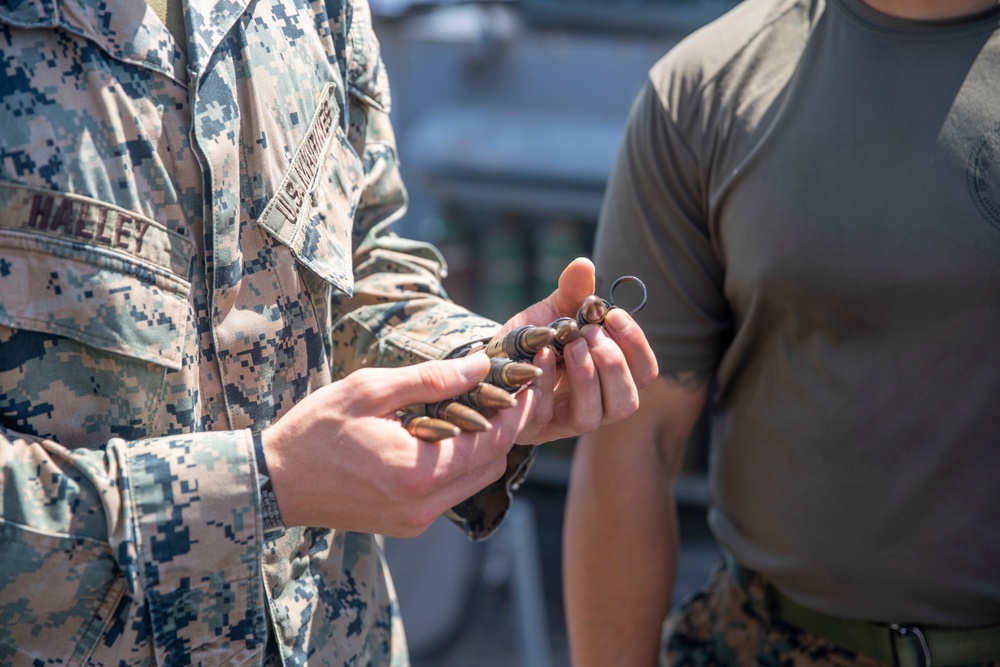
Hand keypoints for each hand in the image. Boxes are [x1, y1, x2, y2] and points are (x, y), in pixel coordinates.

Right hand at [261, 353, 535, 536]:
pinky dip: (462, 462)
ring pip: (476, 481)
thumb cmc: (314, 431)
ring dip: (487, 446)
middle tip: (514, 391)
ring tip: (486, 406)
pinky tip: (453, 433)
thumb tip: (481, 365)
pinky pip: (452, 492)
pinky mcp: (408, 524)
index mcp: (417, 471)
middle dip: (509, 427)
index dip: (518, 411)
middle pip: (492, 465)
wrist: (273, 483)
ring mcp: (416, 519)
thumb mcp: (370, 390)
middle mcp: (423, 504)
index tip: (531, 380)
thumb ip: (431, 379)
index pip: (492, 442)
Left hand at [495, 257, 658, 444]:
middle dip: (612, 364)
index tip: (613, 314)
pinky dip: (547, 380)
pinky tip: (541, 354)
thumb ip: (572, 291)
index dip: (636, 345)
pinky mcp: (533, 429)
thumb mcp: (554, 311)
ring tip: (571, 345)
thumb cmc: (532, 337)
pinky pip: (547, 413)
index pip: (645, 373)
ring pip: (595, 417)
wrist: (489, 358)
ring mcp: (564, 422)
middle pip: (628, 402)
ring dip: (587, 377)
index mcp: (611, 377)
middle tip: (589, 334)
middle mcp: (596, 405)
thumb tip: (584, 264)